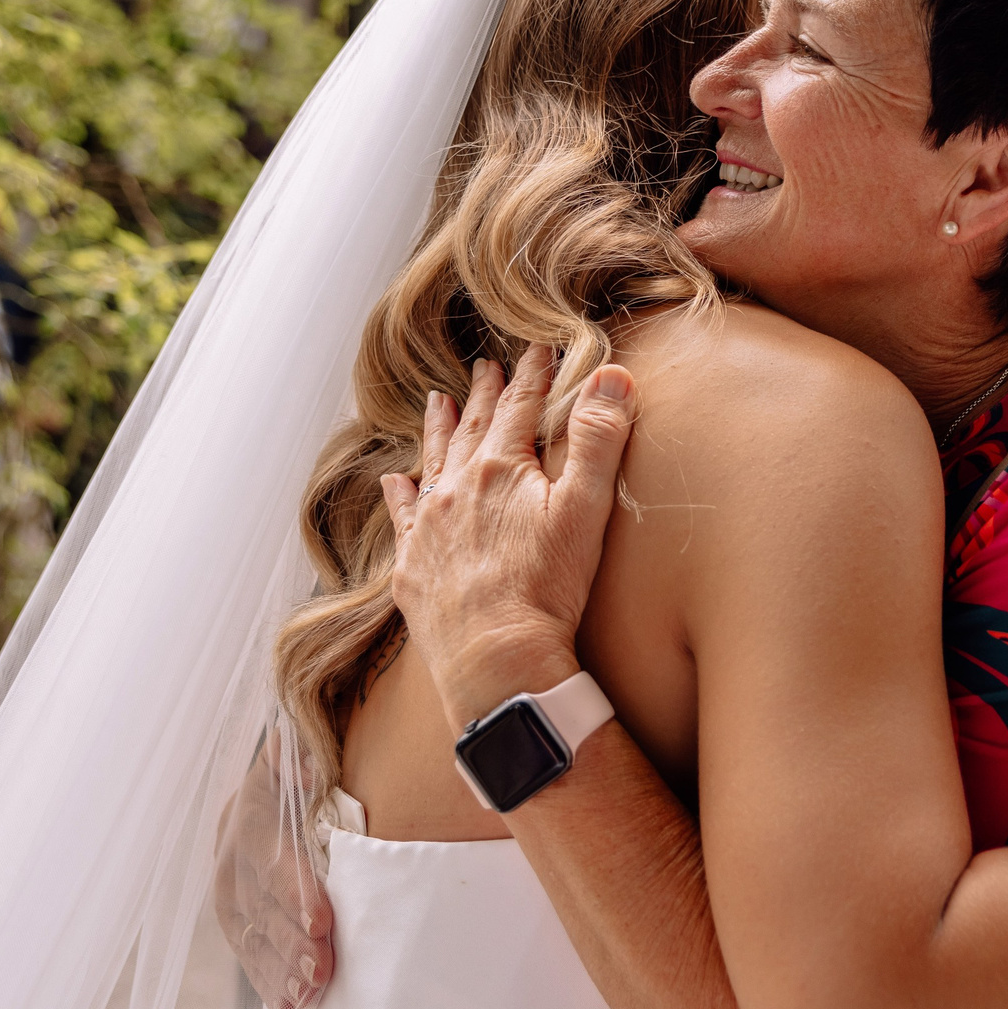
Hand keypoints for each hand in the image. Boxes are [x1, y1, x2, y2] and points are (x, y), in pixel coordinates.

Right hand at [210, 733, 333, 1008]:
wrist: (254, 797)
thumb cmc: (288, 775)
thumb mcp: (290, 755)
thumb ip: (298, 757)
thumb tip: (310, 763)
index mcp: (250, 820)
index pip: (274, 861)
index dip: (296, 892)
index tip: (321, 918)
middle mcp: (233, 864)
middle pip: (264, 909)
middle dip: (292, 943)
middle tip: (321, 970)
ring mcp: (231, 899)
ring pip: (254, 939)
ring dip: (281, 971)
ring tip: (307, 995)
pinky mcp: (236, 925)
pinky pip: (250, 957)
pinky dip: (268, 984)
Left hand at [382, 347, 636, 730]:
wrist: (497, 659)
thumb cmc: (548, 587)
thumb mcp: (586, 508)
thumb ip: (599, 439)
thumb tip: (612, 375)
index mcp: (500, 468)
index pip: (519, 408)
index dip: (532, 376)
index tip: (536, 349)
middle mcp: (456, 488)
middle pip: (472, 428)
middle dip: (484, 395)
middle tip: (485, 366)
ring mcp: (428, 528)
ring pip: (432, 463)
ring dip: (439, 429)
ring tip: (438, 401)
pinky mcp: (412, 568)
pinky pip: (401, 518)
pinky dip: (399, 495)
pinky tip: (395, 482)